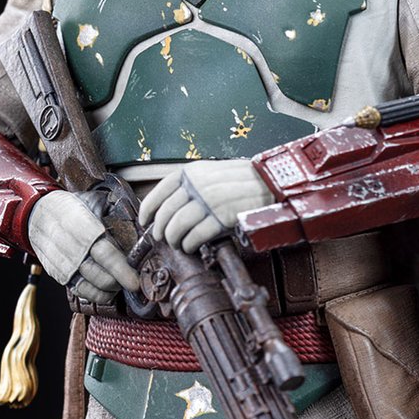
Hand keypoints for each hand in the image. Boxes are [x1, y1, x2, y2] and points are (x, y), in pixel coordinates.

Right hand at [27, 191, 138, 302]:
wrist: (38, 214)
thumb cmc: (71, 208)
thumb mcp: (92, 201)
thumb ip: (115, 211)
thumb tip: (141, 221)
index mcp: (84, 230)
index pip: (106, 255)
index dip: (123, 271)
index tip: (136, 282)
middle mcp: (73, 251)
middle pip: (101, 276)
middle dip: (120, 282)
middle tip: (134, 280)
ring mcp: (64, 265)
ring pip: (91, 287)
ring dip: (110, 290)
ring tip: (121, 284)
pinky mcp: (59, 275)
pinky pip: (80, 291)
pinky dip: (96, 295)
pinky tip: (107, 291)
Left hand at [138, 159, 274, 252]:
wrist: (273, 184)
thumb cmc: (244, 181)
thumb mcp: (214, 173)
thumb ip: (193, 184)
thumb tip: (170, 205)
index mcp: (195, 171)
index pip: (161, 189)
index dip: (148, 208)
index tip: (145, 220)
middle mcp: (200, 184)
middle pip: (167, 211)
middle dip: (160, 229)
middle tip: (162, 238)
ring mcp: (211, 201)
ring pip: (177, 225)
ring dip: (174, 239)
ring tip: (178, 244)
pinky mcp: (222, 218)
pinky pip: (196, 236)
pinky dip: (189, 245)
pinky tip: (191, 247)